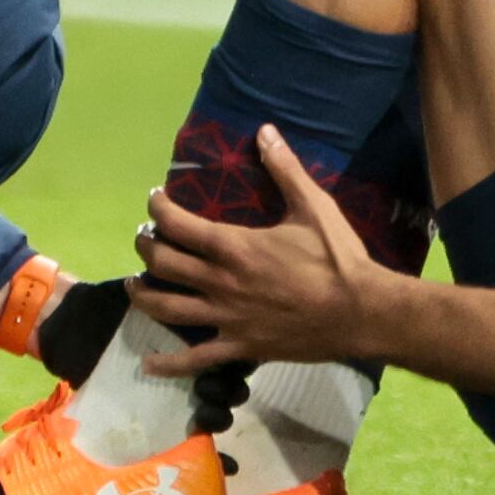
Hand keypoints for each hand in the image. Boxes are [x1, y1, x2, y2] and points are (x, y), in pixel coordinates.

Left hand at [127, 124, 386, 372]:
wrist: (360, 312)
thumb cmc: (337, 258)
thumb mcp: (314, 206)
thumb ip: (285, 169)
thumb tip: (264, 130)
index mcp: (235, 247)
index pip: (179, 225)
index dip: (158, 209)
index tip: (155, 200)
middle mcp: (221, 282)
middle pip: (164, 264)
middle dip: (146, 247)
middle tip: (144, 238)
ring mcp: (226, 318)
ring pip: (166, 309)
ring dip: (142, 295)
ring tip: (134, 284)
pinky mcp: (239, 346)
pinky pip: (195, 359)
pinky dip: (168, 363)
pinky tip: (148, 364)